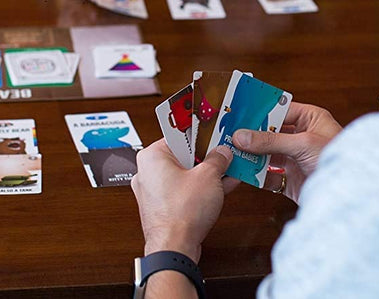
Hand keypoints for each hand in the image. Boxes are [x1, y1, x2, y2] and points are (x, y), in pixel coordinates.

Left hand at [132, 140, 237, 261]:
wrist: (175, 248)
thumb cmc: (181, 214)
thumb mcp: (209, 176)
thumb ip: (218, 159)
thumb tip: (222, 152)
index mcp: (152, 156)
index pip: (178, 134)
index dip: (201, 132)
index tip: (214, 130)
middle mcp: (148, 172)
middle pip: (183, 155)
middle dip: (207, 155)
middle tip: (224, 150)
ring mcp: (155, 191)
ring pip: (186, 174)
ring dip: (208, 173)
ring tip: (229, 167)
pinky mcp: (164, 207)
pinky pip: (185, 190)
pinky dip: (202, 188)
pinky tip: (223, 185)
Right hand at [232, 102, 341, 202]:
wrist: (350, 195)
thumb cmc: (338, 160)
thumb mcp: (303, 144)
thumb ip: (270, 140)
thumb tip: (242, 136)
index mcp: (311, 120)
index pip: (280, 110)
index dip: (260, 112)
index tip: (239, 111)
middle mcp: (303, 138)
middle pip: (271, 133)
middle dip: (251, 135)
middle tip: (229, 133)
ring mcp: (296, 159)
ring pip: (267, 154)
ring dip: (251, 155)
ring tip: (231, 152)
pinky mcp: (291, 180)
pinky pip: (268, 175)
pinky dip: (255, 174)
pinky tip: (242, 171)